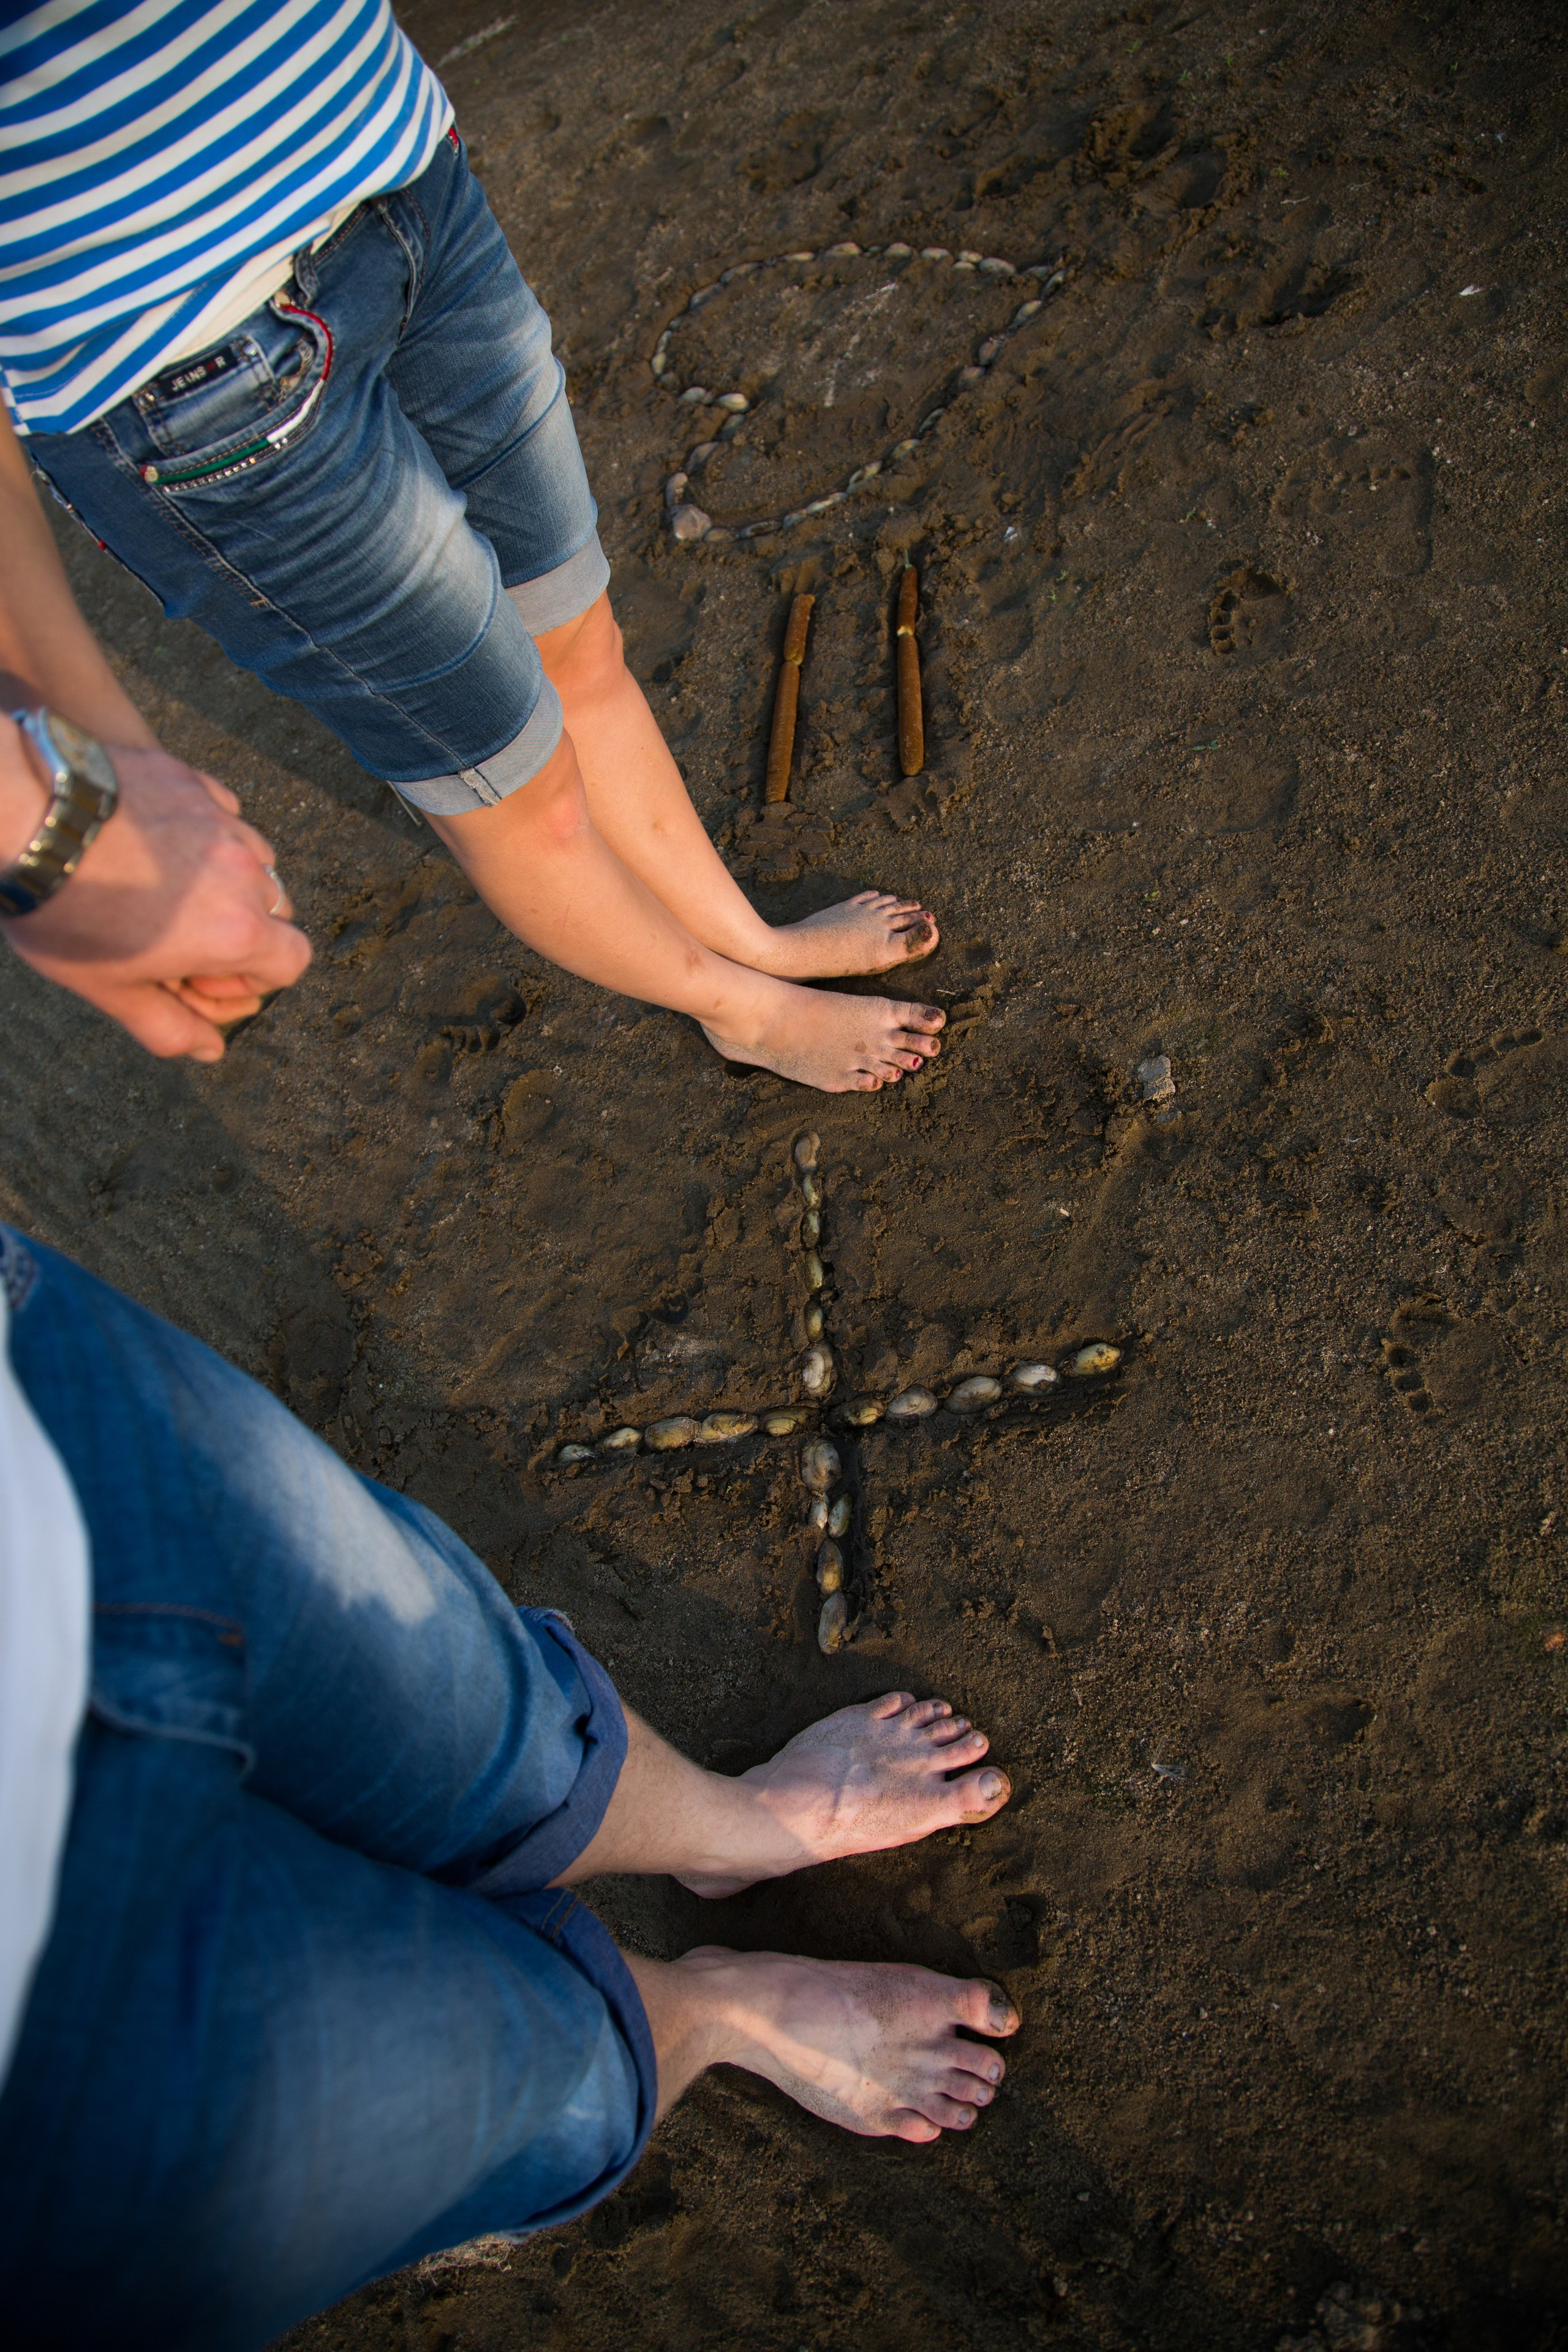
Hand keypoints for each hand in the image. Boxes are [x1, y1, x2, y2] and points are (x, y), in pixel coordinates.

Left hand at [0, 721, 310, 1062]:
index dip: (252, 978)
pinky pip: (223, 811)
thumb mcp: (109, 987)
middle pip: (274, 910)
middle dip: (240, 928)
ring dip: (225, 877)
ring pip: (253, 857)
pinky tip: (158, 841)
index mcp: (234, 932)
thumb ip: (167, 1026)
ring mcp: (221, 820)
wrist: (28, 817)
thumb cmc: (64, 910)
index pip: (292, 962)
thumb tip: (209, 1049)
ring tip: (167, 886)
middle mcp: (243, 872)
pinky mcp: (193, 781)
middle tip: (178, 934)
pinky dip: (205, 831)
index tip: (200, 975)